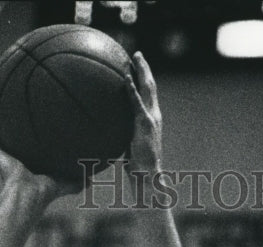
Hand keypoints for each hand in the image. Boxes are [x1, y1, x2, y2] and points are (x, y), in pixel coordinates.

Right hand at [0, 122, 81, 203]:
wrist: (26, 195)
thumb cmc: (44, 192)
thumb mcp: (63, 184)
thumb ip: (75, 183)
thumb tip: (91, 182)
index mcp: (33, 169)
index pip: (37, 155)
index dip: (39, 146)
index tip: (42, 135)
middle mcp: (20, 163)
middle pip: (20, 145)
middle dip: (20, 136)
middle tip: (21, 119)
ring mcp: (9, 159)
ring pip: (5, 141)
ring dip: (3, 130)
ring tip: (1, 114)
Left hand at [125, 51, 162, 175]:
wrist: (147, 176)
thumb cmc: (137, 168)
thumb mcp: (129, 147)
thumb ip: (123, 136)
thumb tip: (107, 134)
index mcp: (151, 120)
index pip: (149, 95)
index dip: (144, 79)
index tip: (138, 66)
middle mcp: (154, 115)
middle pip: (151, 86)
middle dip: (145, 68)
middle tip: (137, 54)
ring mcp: (151, 118)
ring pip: (148, 88)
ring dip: (142, 71)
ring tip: (135, 57)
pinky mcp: (144, 123)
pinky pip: (137, 101)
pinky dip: (132, 88)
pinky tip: (126, 77)